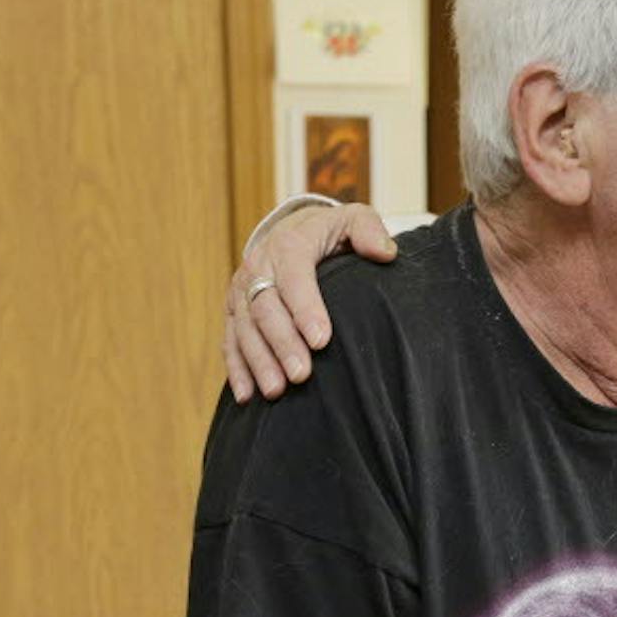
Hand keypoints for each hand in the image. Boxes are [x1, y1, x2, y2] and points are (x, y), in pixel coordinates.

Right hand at [225, 201, 397, 400]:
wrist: (291, 231)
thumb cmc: (330, 233)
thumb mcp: (352, 221)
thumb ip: (368, 230)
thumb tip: (385, 252)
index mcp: (289, 245)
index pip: (294, 276)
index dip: (305, 308)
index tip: (322, 340)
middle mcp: (259, 266)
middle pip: (266, 308)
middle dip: (283, 344)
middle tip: (302, 376)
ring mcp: (242, 290)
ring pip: (245, 328)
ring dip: (258, 361)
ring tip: (276, 392)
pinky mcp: (234, 311)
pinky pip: (230, 340)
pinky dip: (236, 369)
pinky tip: (246, 396)